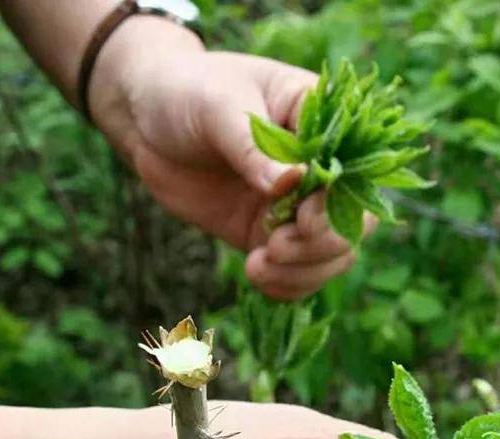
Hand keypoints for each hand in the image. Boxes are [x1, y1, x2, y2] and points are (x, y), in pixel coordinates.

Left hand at [90, 19, 375, 299]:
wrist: (145, 119)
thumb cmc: (188, 91)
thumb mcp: (218, 106)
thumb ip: (254, 148)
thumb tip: (291, 181)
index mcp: (321, 122)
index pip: (354, 170)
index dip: (338, 203)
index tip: (302, 217)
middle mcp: (318, 169)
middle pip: (351, 223)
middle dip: (320, 245)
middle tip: (276, 245)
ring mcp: (294, 205)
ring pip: (330, 256)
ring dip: (302, 272)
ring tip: (258, 264)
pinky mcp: (268, 233)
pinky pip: (296, 272)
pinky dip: (285, 285)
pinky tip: (256, 274)